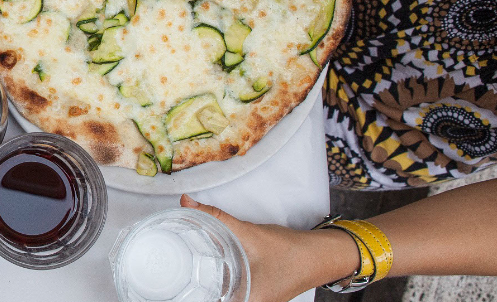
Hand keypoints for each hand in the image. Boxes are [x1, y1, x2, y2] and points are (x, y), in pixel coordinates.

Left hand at [180, 195, 360, 301]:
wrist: (322, 254)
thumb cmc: (293, 252)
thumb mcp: (249, 233)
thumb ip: (216, 218)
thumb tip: (187, 204)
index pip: (206, 300)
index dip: (190, 294)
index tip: (173, 286)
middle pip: (210, 296)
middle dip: (194, 285)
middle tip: (173, 272)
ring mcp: (253, 300)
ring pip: (219, 292)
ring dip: (206, 280)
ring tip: (184, 267)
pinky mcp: (256, 291)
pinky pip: (230, 287)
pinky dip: (219, 276)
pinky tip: (208, 264)